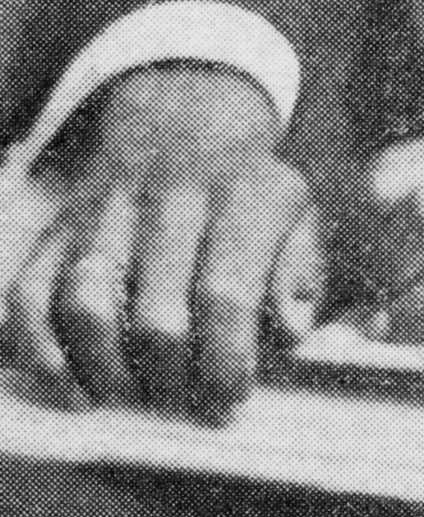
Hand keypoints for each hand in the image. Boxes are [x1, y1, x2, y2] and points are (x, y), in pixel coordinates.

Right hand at [4, 65, 320, 416]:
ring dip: (107, 373)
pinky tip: (75, 387)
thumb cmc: (246, 192)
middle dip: (171, 380)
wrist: (181, 115)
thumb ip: (300, 274)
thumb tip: (289, 331)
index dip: (226, 363)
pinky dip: (42, 354)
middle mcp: (169, 198)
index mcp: (242, 195)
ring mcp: (104, 211)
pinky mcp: (57, 230)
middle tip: (182, 401)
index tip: (230, 399)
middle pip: (158, 316)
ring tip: (133, 395)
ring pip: (88, 306)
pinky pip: (29, 298)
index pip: (227, 295)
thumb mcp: (296, 214)